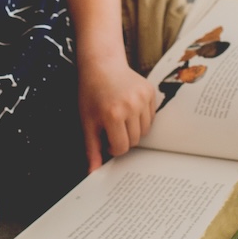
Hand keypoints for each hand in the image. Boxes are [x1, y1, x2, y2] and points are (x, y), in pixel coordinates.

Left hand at [78, 56, 157, 171]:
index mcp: (113, 114)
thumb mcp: (86, 121)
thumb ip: (91, 148)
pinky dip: (141, 117)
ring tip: (120, 117)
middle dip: (122, 138)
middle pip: (134, 140)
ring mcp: (143, 97)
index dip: (112, 148)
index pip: (121, 147)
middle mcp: (130, 105)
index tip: (105, 139)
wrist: (101, 65)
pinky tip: (129, 108)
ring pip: (145, 130)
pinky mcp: (150, 91)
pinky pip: (151, 116)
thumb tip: (93, 172)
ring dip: (133, 129)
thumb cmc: (91, 94)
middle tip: (110, 126)